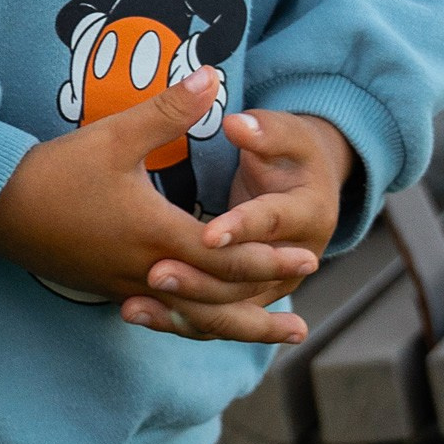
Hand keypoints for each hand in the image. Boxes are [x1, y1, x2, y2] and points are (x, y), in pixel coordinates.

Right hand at [0, 74, 317, 340]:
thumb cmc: (55, 171)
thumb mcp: (115, 135)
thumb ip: (168, 110)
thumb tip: (214, 76)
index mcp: (154, 234)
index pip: (222, 256)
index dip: (266, 257)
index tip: (306, 257)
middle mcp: (144, 270)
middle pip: (214, 302)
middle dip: (259, 311)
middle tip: (302, 324)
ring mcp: (124, 285)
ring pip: (189, 317)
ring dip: (232, 329)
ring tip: (267, 337)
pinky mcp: (107, 288)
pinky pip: (162, 314)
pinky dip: (193, 322)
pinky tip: (206, 322)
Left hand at [124, 105, 351, 345]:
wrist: (306, 186)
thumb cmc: (291, 152)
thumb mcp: (286, 135)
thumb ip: (263, 131)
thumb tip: (235, 124)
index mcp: (311, 214)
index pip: (273, 223)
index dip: (241, 228)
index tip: (207, 234)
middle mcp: (297, 260)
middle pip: (246, 279)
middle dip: (200, 279)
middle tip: (156, 272)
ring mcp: (273, 285)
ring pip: (227, 309)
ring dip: (182, 308)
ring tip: (133, 304)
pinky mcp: (246, 298)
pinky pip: (210, 317)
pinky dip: (173, 318)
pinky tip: (131, 312)